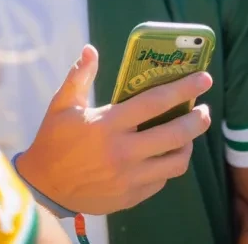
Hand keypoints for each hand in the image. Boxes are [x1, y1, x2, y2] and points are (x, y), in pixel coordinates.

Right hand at [16, 45, 212, 214]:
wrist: (42, 188)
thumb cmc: (54, 141)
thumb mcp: (62, 106)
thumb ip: (79, 77)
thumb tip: (91, 50)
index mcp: (108, 124)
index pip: (156, 102)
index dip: (184, 88)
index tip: (204, 79)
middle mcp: (122, 152)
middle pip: (175, 134)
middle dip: (198, 120)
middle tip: (204, 110)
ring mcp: (129, 178)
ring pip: (176, 162)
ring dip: (188, 146)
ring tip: (188, 135)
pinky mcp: (130, 197)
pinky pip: (161, 181)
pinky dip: (168, 166)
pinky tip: (165, 155)